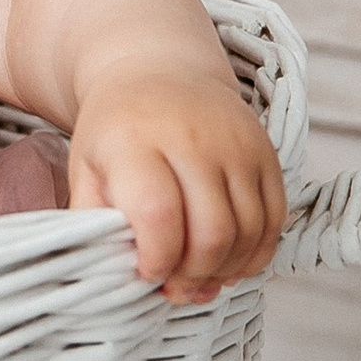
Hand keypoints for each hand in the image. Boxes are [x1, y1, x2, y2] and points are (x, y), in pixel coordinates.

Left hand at [67, 72, 284, 303]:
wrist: (158, 71)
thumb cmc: (116, 130)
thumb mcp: (86, 169)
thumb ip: (93, 222)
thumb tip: (113, 277)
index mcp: (135, 142)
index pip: (158, 214)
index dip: (157, 258)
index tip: (147, 274)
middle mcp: (192, 139)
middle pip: (212, 231)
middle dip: (194, 275)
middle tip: (176, 289)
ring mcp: (235, 145)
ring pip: (248, 231)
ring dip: (227, 270)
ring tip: (201, 281)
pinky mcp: (266, 152)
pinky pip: (275, 219)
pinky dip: (257, 253)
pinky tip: (231, 264)